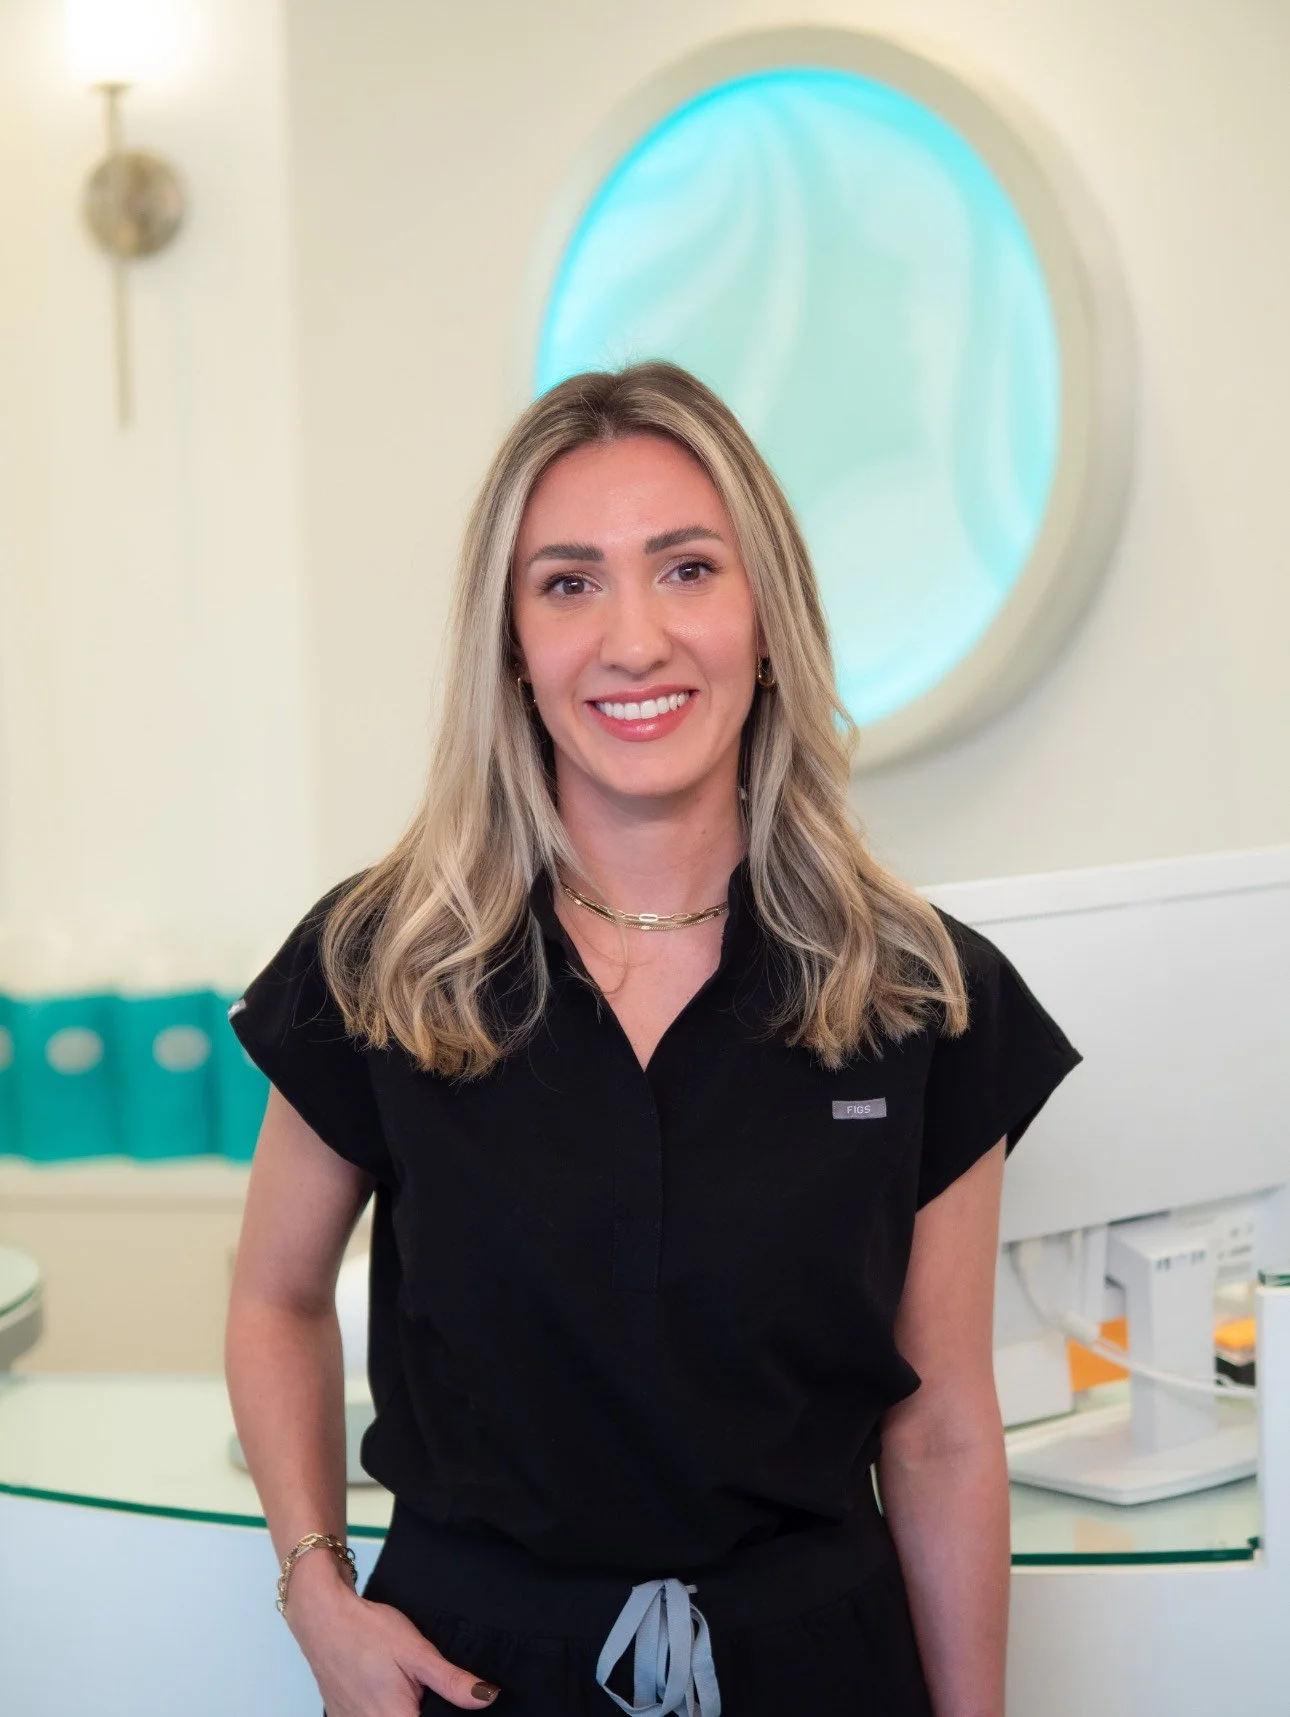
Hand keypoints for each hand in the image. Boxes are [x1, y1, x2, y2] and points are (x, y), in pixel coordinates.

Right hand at [285, 1554, 501, 1712]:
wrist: (323, 1618)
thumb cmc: (366, 1631)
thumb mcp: (416, 1651)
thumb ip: (451, 1680)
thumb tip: (486, 1697)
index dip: (445, 1714)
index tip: (439, 1697)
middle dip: (425, 1707)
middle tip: (418, 1683)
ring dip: (404, 1706)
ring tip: (400, 1681)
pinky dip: (384, 1706)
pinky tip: (385, 1686)